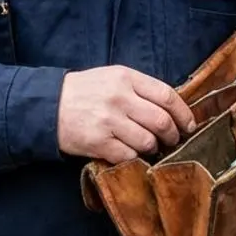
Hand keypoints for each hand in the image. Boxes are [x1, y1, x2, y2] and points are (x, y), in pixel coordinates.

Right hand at [57, 66, 195, 163]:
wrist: (47, 105)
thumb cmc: (85, 91)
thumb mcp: (112, 78)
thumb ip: (140, 89)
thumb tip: (173, 109)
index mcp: (126, 78)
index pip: (167, 96)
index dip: (183, 114)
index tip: (189, 125)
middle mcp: (119, 98)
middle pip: (162, 121)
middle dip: (172, 135)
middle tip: (171, 141)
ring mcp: (108, 121)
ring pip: (148, 142)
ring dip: (153, 148)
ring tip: (148, 147)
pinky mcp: (98, 142)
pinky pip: (129, 156)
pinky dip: (133, 158)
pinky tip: (128, 153)